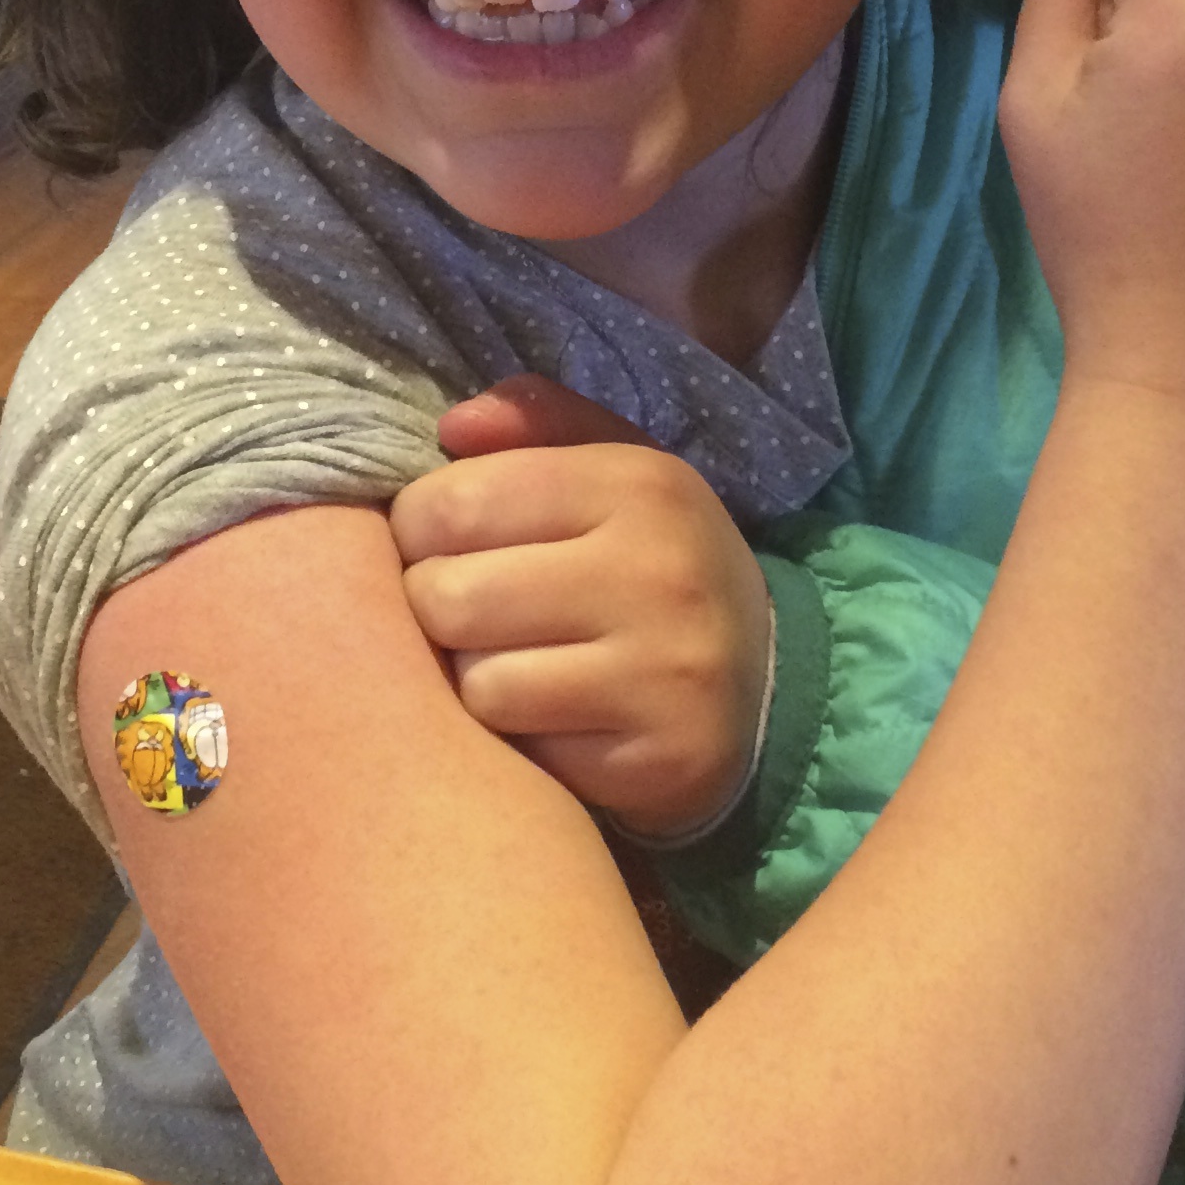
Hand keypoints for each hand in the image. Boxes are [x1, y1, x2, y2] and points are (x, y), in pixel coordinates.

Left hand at [388, 375, 771, 839]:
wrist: (764, 682)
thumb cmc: (650, 560)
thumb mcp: (613, 469)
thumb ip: (535, 427)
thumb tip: (455, 424)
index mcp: (636, 483)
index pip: (451, 503)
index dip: (421, 528)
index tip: (447, 542)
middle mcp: (657, 572)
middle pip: (449, 597)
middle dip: (438, 607)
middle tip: (473, 611)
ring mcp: (663, 672)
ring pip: (478, 684)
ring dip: (477, 679)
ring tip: (514, 662)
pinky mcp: (659, 759)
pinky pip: (523, 752)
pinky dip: (520, 740)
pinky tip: (554, 719)